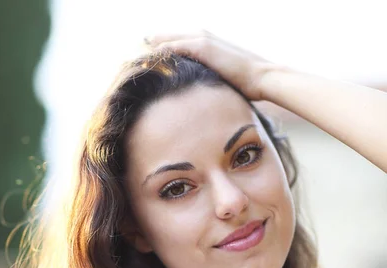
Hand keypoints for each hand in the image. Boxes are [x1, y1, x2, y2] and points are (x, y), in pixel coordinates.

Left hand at [144, 30, 277, 101]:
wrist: (263, 78)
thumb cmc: (246, 86)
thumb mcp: (221, 83)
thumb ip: (206, 85)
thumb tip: (196, 104)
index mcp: (204, 45)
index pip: (174, 46)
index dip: (158, 55)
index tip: (143, 67)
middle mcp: (200, 38)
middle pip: (165, 40)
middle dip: (149, 51)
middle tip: (129, 62)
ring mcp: (201, 40)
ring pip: (166, 41)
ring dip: (150, 52)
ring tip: (132, 63)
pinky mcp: (203, 46)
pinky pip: (174, 47)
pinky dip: (160, 53)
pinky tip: (146, 62)